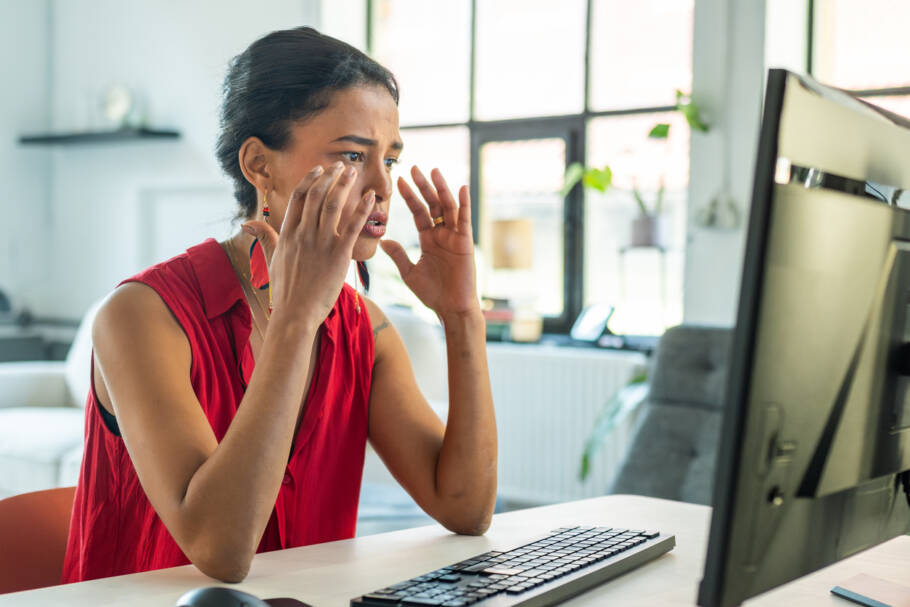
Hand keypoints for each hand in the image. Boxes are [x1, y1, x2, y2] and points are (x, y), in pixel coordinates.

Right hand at [243, 162, 374, 330]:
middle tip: (341, 166)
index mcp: (288, 233)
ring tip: (352, 172)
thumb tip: (248, 223)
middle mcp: (304, 234)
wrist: (295, 314)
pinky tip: (371, 197)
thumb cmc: (285, 289)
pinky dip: (362, 209)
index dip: (310, 180)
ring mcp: (321, 244)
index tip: (319, 169)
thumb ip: (265, 237)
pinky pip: (352, 226)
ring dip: (344, 185)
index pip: (298, 198)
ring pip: (333, 205)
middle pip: (317, 196)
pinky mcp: (338, 255)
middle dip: (330, 177)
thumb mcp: (272, 259)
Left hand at [381, 166, 479, 319]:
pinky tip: (461, 187)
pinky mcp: (465, 242)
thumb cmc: (432, 293)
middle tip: (413, 168)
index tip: (399, 181)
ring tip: (433, 171)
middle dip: (423, 186)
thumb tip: (383, 240)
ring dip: (440, 189)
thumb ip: (398, 255)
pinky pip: (464, 220)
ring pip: (447, 207)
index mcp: (428, 238)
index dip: (409, 196)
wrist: (450, 308)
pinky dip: (464, 204)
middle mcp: (441, 234)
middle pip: (432, 204)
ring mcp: (454, 236)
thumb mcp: (409, 272)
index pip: (418, 212)